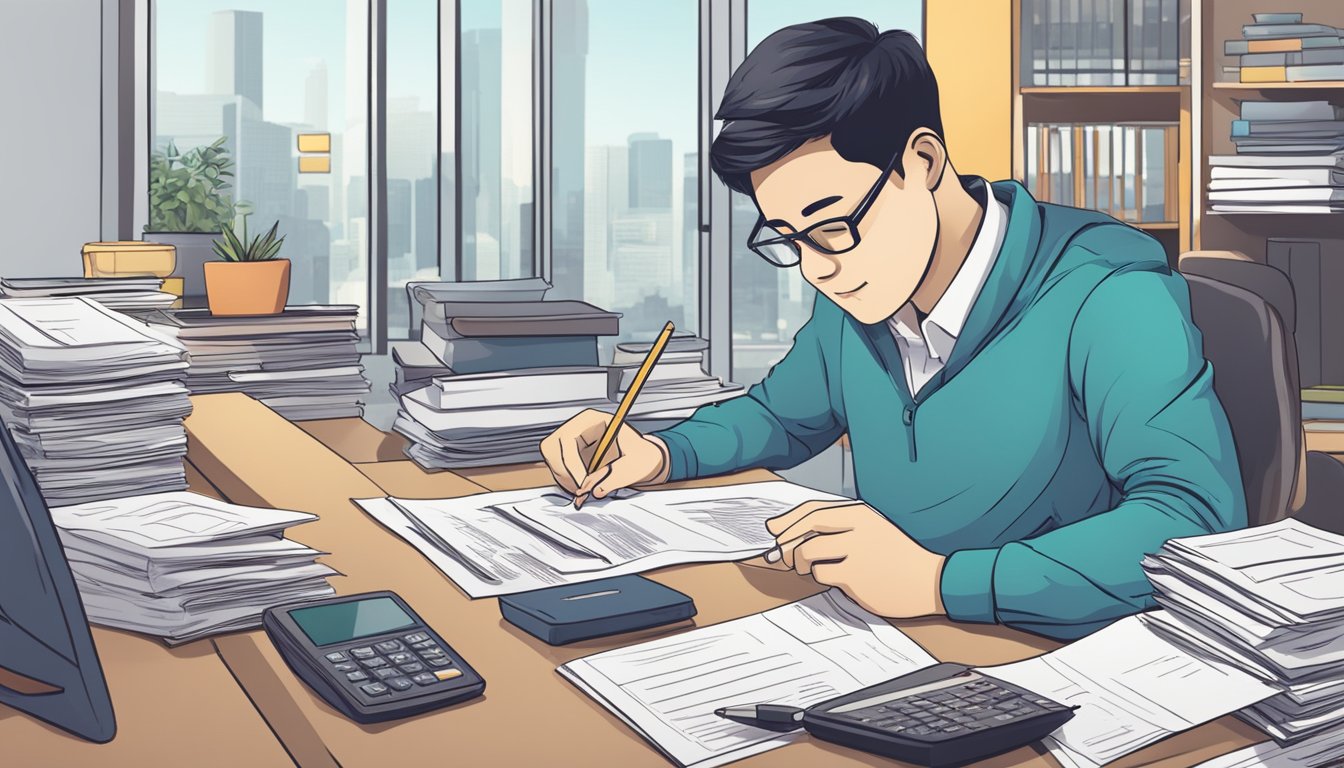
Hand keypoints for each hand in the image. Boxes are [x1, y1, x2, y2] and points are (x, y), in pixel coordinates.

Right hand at [539, 409, 669, 507]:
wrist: (642, 458)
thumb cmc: (640, 454)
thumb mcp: (635, 464)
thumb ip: (617, 477)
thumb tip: (597, 490)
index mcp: (593, 420)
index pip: (568, 437)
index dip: (571, 462)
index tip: (581, 482)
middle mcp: (578, 427)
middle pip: (553, 446)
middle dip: (564, 471)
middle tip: (580, 488)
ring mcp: (571, 440)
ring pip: (552, 458)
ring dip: (564, 477)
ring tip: (583, 488)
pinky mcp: (568, 453)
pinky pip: (556, 466)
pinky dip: (565, 480)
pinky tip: (581, 486)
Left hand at [757, 500, 947, 618]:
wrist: (930, 580)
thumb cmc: (896, 555)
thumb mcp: (871, 530)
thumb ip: (836, 527)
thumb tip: (790, 531)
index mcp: (860, 513)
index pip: (812, 510)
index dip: (787, 519)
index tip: (772, 529)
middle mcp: (856, 528)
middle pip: (805, 528)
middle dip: (785, 542)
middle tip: (780, 556)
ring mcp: (855, 551)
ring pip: (807, 553)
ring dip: (803, 564)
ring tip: (814, 569)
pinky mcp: (854, 576)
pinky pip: (820, 574)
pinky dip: (821, 577)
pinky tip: (837, 579)